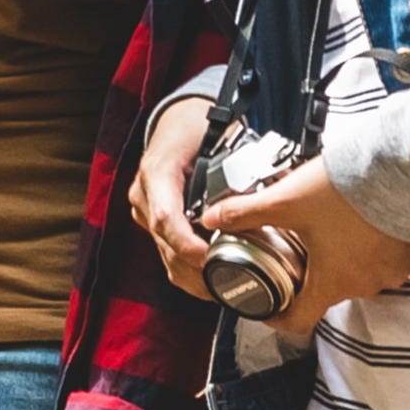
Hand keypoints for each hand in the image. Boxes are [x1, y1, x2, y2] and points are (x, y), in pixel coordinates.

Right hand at [131, 96, 222, 301]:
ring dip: (190, 276)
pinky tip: (208, 282)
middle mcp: (145, 194)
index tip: (208, 258)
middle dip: (194, 268)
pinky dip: (185, 270)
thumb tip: (265, 195)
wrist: (176, 120)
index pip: (166, 218)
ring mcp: (144, 208)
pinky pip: (164, 251)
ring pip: (163, 254)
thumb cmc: (195, 126)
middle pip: (165, 243)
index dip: (186, 244)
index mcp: (158, 173)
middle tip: (224, 284)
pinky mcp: (151, 219)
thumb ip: (235, 165)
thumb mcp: (217, 136)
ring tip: (219, 289)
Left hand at [194, 159, 409, 334]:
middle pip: (326, 292)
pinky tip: (359, 222)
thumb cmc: (347, 191)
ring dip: (340, 258)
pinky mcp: (407, 255)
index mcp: (330, 283)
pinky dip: (368, 248)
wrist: (400, 168)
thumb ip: (245, 213)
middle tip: (294, 250)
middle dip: (308, 274)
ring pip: (355, 274)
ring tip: (327, 229)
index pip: (297, 321)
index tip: (267, 303)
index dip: (276, 316)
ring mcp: (389, 273)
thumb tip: (211, 218)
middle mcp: (362, 286)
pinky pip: (382, 260)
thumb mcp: (286, 201)